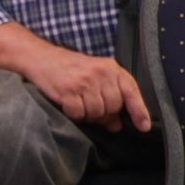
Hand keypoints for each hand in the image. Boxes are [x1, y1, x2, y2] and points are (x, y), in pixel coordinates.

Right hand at [0, 23, 148, 130]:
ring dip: (88, 115)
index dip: (139, 111)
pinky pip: (79, 114)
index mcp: (112, 68)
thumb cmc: (70, 69)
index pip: (131, 91)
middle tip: (91, 108)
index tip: (143, 127)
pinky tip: (68, 105)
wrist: (41, 58)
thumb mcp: (95, 78)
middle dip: (104, 114)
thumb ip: (109, 98)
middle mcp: (101, 73)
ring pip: (97, 112)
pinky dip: (74, 115)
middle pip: (113, 107)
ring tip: (79, 104)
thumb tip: (117, 125)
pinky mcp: (68, 90)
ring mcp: (84, 81)